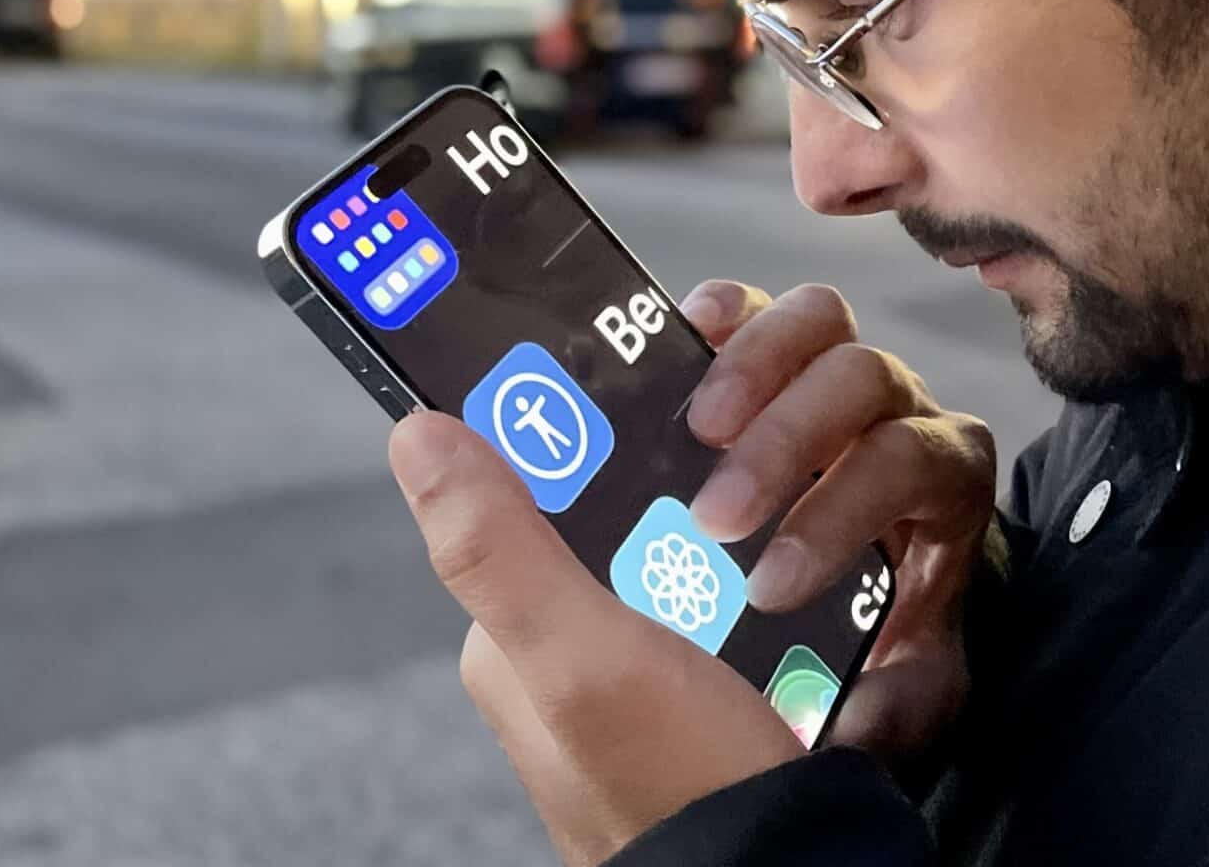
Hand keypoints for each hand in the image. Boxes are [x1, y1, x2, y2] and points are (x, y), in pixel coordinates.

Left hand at [388, 412, 802, 866]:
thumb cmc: (678, 788)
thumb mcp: (586, 659)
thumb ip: (502, 554)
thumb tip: (416, 436)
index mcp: (509, 647)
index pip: (531, 500)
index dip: (589, 445)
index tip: (656, 420)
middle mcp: (561, 663)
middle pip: (613, 531)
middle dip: (676, 509)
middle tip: (741, 507)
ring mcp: (631, 688)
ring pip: (678, 569)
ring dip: (729, 552)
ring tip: (777, 553)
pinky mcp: (699, 704)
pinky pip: (726, 616)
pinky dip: (760, 598)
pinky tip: (792, 597)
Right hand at [678, 280, 997, 764]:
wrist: (857, 614)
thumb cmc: (884, 645)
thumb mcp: (910, 692)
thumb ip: (899, 706)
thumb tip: (853, 721)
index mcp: (945, 481)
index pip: (908, 464)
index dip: (842, 512)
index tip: (772, 584)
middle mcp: (902, 411)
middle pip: (862, 378)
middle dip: (788, 443)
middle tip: (717, 515)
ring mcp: (836, 373)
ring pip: (818, 324)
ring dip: (753, 367)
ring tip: (693, 431)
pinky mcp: (772, 360)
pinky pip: (755, 308)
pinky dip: (720, 313)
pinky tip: (676, 336)